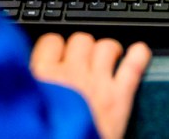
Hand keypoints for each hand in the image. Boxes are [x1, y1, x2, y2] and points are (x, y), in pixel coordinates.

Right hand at [30, 32, 151, 138]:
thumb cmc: (46, 133)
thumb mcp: (29, 105)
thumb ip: (35, 85)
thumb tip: (37, 76)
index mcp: (43, 77)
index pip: (52, 41)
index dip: (57, 47)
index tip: (59, 54)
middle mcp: (71, 74)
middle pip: (81, 40)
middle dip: (83, 48)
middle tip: (83, 61)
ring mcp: (97, 84)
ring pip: (107, 47)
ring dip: (108, 51)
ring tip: (109, 60)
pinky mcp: (119, 99)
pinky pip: (133, 66)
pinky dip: (139, 56)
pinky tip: (139, 52)